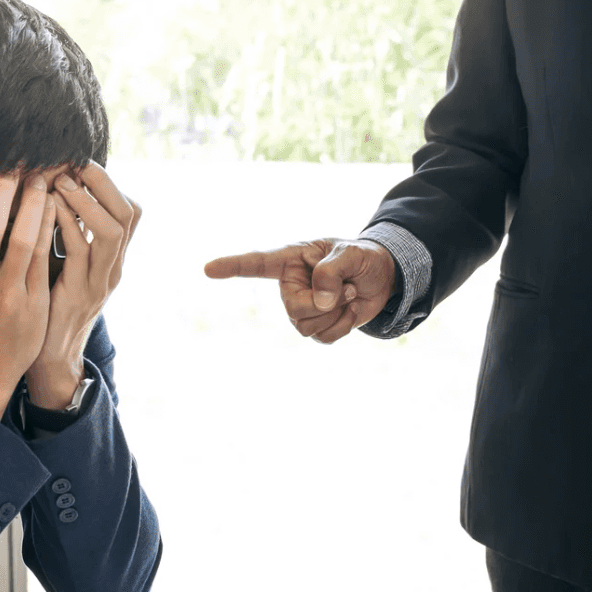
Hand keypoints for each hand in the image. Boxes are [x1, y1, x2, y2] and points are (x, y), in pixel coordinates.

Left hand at [25, 162, 140, 408]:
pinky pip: (80, 253)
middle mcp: (114, 267)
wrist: (49, 357)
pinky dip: (66, 225)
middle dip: (104, 183)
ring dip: (86, 201)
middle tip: (76, 164)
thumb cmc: (49, 304)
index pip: (131, 210)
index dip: (110, 183)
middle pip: (130, 213)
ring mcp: (100, 282)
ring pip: (113, 231)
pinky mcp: (79, 294)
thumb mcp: (64, 263)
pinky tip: (47, 210)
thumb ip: (66, 234)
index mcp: (113, 257)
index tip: (80, 163)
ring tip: (62, 182)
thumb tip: (51, 191)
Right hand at [204, 238, 396, 343]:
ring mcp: (300, 308)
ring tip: (348, 294)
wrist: (383, 278)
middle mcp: (290, 285)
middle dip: (324, 304)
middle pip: (293, 309)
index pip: (256, 264)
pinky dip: (342, 327)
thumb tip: (320, 301)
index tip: (209, 269)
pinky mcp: (316, 326)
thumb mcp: (353, 253)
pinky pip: (322, 338)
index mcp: (291, 259)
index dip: (232, 266)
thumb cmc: (363, 258)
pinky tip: (348, 310)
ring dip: (336, 313)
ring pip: (306, 327)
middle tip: (346, 287)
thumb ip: (333, 271)